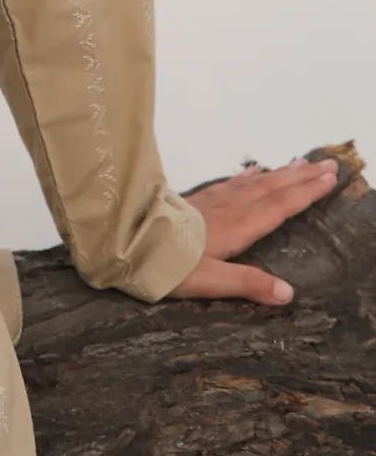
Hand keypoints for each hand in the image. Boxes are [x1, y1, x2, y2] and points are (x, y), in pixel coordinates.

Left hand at [167, 155, 340, 305]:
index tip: (329, 178)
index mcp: (237, 227)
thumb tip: (288, 293)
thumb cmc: (167, 264)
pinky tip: (252, 171)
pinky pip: (231, 183)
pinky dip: (247, 176)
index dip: (306, 192)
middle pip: (272, 188)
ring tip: (300, 162)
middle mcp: (229, 208)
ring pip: (254, 182)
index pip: (279, 206)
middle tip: (329, 164)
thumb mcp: (209, 281)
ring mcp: (212, 201)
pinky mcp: (197, 201)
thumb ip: (248, 283)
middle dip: (302, 176)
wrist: (126, 239)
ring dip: (280, 173)